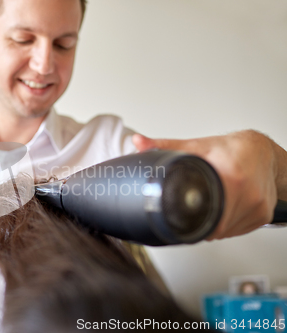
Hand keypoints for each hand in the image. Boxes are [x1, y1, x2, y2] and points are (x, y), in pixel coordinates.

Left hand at [132, 130, 278, 239]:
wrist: (262, 151)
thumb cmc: (230, 149)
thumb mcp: (195, 147)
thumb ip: (164, 146)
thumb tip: (138, 142)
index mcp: (231, 175)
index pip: (207, 210)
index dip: (190, 216)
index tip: (181, 214)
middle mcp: (248, 192)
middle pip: (214, 224)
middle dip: (199, 221)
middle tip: (193, 208)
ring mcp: (257, 206)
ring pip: (225, 231)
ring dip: (213, 226)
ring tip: (210, 205)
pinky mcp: (263, 215)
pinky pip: (238, 230)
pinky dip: (226, 225)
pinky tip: (222, 210)